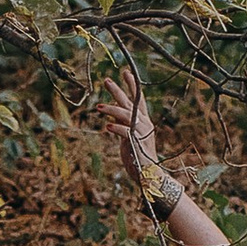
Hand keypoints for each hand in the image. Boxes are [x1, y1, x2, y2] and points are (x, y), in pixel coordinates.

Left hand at [96, 66, 158, 188]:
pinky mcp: (137, 141)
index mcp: (143, 121)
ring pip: (125, 114)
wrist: (148, 174)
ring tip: (98, 107)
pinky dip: (116, 128)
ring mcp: (141, 131)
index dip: (132, 85)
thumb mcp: (128, 137)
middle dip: (118, 90)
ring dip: (111, 109)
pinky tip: (107, 127)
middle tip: (106, 80)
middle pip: (130, 102)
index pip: (138, 99)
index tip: (125, 72)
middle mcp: (144, 123)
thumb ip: (122, 125)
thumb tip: (111, 115)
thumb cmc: (137, 157)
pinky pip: (125, 131)